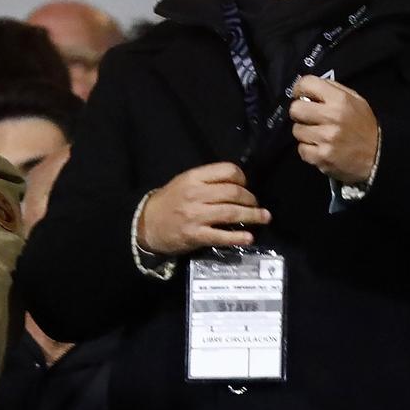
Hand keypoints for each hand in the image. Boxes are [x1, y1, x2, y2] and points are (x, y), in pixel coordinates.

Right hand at [138, 162, 269, 254]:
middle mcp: (196, 194)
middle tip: (256, 204)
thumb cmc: (168, 201)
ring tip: (264, 217)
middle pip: (233, 192)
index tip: (247, 185)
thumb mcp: (184, 182)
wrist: (145, 224)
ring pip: (231, 212)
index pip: (227, 171)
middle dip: (250, 198)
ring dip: (252, 215)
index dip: (243, 178)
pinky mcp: (195, 235)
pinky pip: (221, 236)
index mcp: (194, 177)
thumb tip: (237, 184)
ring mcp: (196, 216)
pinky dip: (238, 237)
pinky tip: (249, 238)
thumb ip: (207, 180)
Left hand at [289, 75, 378, 183]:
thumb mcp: (356, 100)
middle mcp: (332, 117)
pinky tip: (321, 147)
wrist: (379, 156)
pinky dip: (308, 149)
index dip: (300, 89)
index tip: (300, 95)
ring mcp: (326, 138)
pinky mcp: (322, 157)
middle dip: (299, 113)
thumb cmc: (365, 127)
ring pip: (296, 131)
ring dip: (305, 133)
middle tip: (308, 117)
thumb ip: (333, 89)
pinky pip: (301, 149)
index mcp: (340, 100)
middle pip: (295, 109)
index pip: (307, 84)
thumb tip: (308, 87)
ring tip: (319, 135)